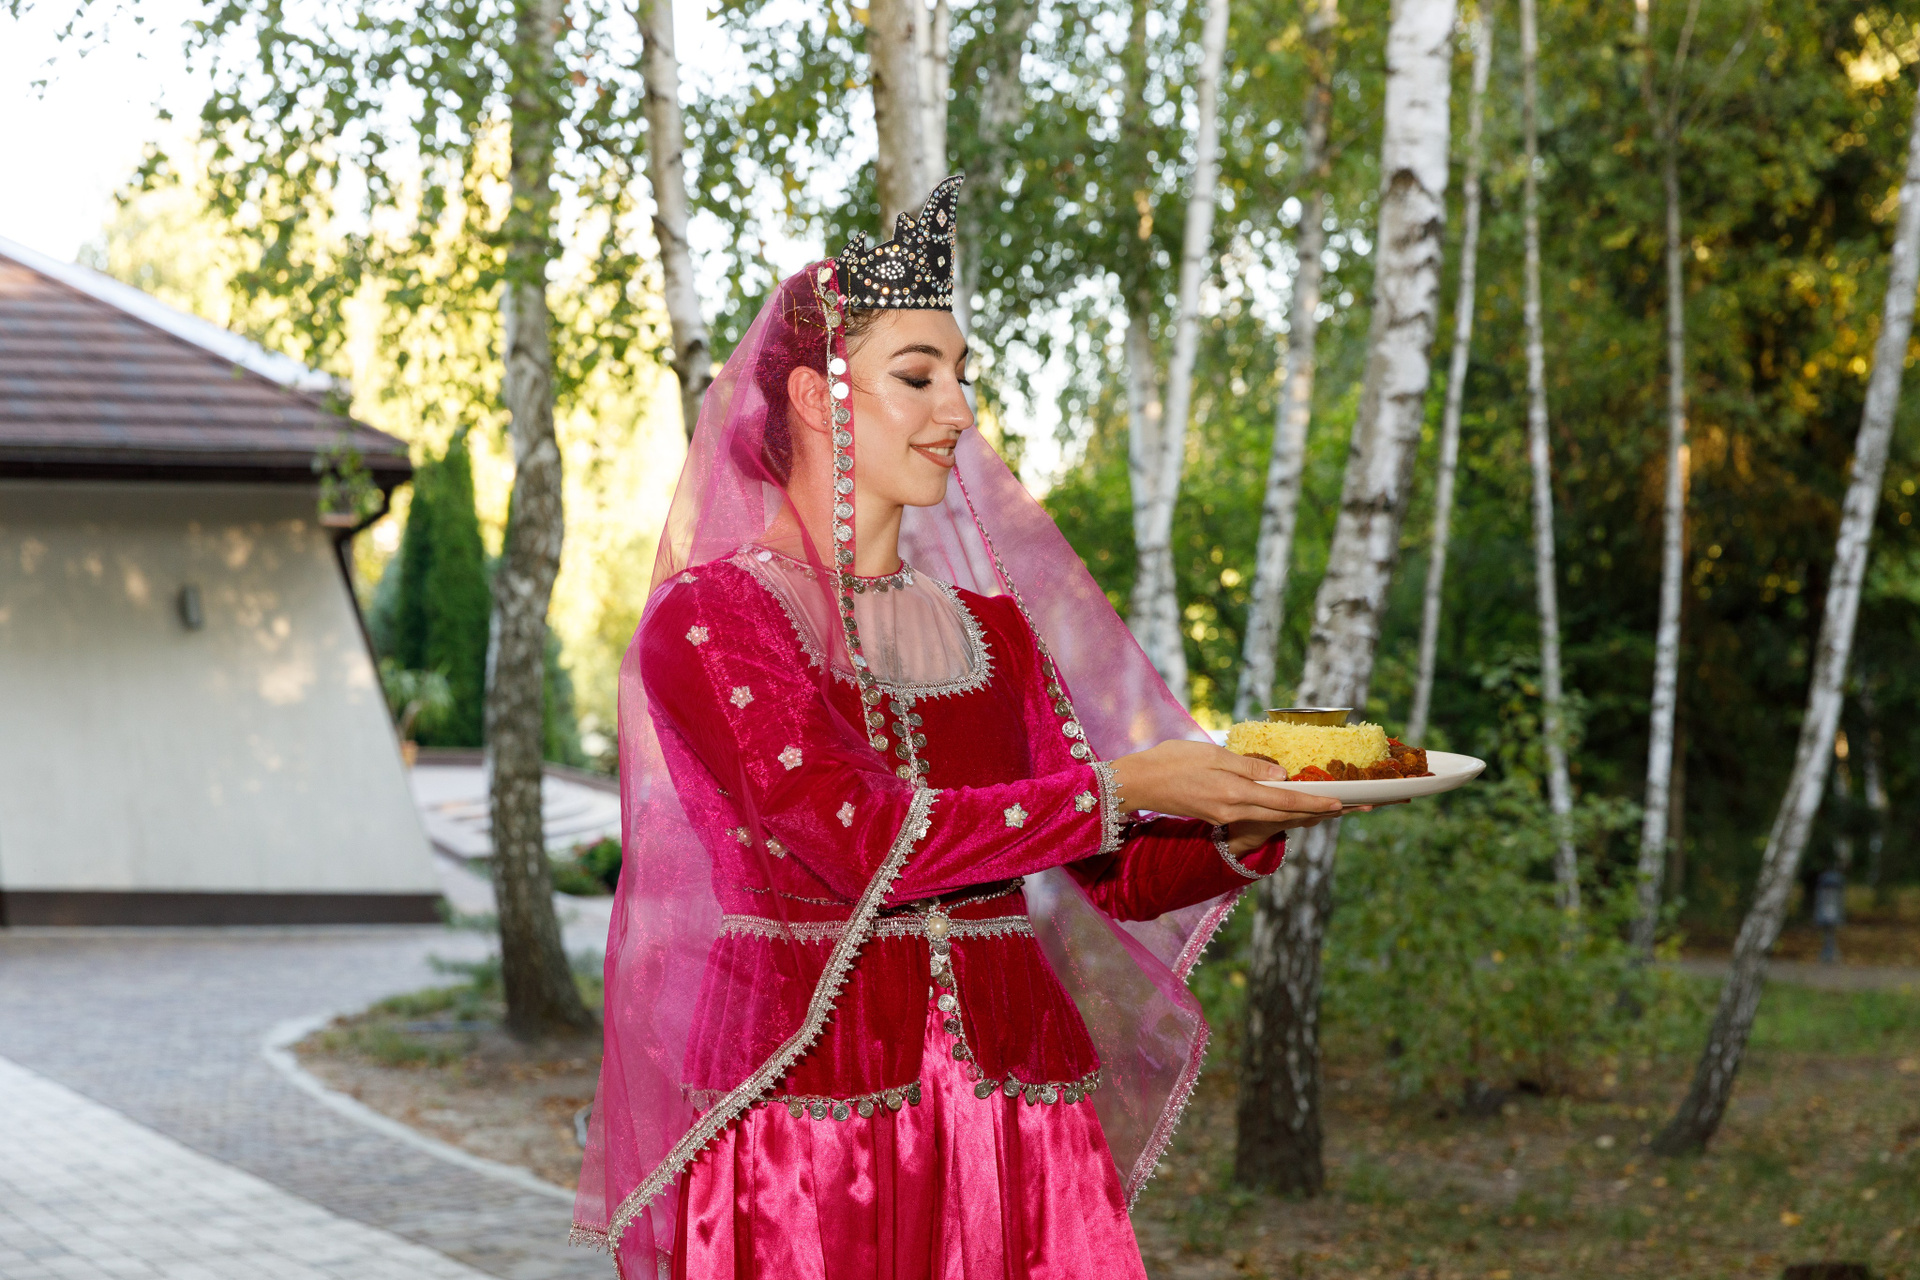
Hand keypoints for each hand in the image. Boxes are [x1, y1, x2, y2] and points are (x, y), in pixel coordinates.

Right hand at [1106, 739, 1340, 830]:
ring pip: (1272, 817)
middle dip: (1317, 813)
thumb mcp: (1212, 755)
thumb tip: (1281, 776)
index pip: (1283, 800)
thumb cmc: (1170, 760)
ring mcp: (1225, 816)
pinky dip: (1278, 812)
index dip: (1315, 803)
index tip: (1341, 804)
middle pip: (1284, 815)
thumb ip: (1249, 766)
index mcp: (1234, 794)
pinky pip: (1257, 816)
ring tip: (1327, 809)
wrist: (1136, 783)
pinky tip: (1289, 806)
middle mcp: (1233, 810)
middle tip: (1348, 809)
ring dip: (1301, 814)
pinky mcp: (1216, 816)